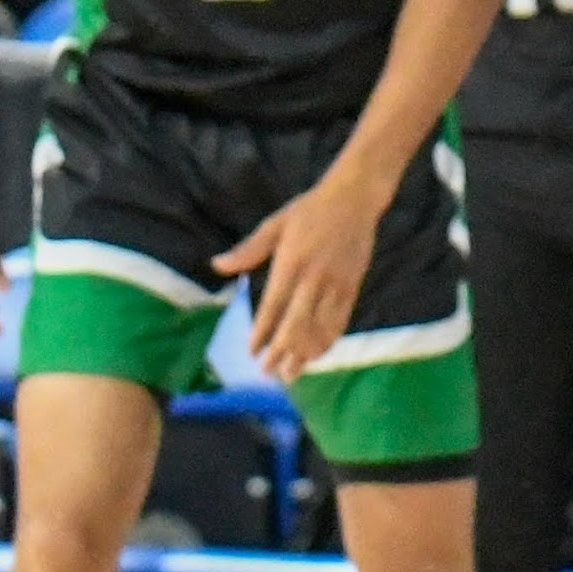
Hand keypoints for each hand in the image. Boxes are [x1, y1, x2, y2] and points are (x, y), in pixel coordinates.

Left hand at [216, 170, 384, 383]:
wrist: (355, 197)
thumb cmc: (310, 209)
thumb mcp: (275, 224)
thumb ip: (248, 250)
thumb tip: (217, 266)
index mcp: (291, 262)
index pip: (274, 305)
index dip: (263, 332)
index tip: (252, 352)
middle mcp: (314, 276)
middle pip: (297, 323)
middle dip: (282, 352)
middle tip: (269, 373)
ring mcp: (336, 282)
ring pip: (321, 325)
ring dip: (305, 352)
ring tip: (292, 373)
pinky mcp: (353, 284)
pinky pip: (341, 318)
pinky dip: (330, 338)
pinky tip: (319, 352)